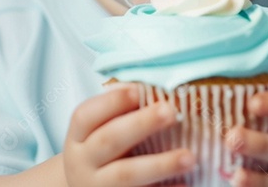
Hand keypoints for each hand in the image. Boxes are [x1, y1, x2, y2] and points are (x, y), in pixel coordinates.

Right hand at [62, 84, 194, 186]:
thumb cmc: (102, 154)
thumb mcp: (99, 133)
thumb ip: (120, 113)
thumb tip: (159, 90)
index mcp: (79, 137)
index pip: (86, 115)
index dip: (112, 101)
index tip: (140, 90)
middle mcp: (83, 162)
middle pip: (109, 140)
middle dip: (141, 124)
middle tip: (170, 112)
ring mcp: (97, 186)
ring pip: (126, 174)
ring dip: (159, 164)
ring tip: (189, 157)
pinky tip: (185, 183)